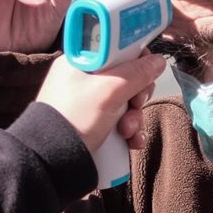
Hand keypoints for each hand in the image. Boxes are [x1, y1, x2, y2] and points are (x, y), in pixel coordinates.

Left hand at [36, 53, 166, 152]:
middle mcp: (86, 81)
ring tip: (127, 132)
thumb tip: (159, 60)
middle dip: (138, 95)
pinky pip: (122, 122)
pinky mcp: (96, 126)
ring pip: (128, 103)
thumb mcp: (109, 91)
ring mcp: (91, 105)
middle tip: (135, 104)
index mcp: (83, 63)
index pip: (117, 49)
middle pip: (127, 78)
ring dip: (135, 118)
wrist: (53, 163)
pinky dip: (131, 132)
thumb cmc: (75, 118)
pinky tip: (131, 141)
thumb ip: (136, 73)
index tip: (145, 72)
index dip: (136, 59)